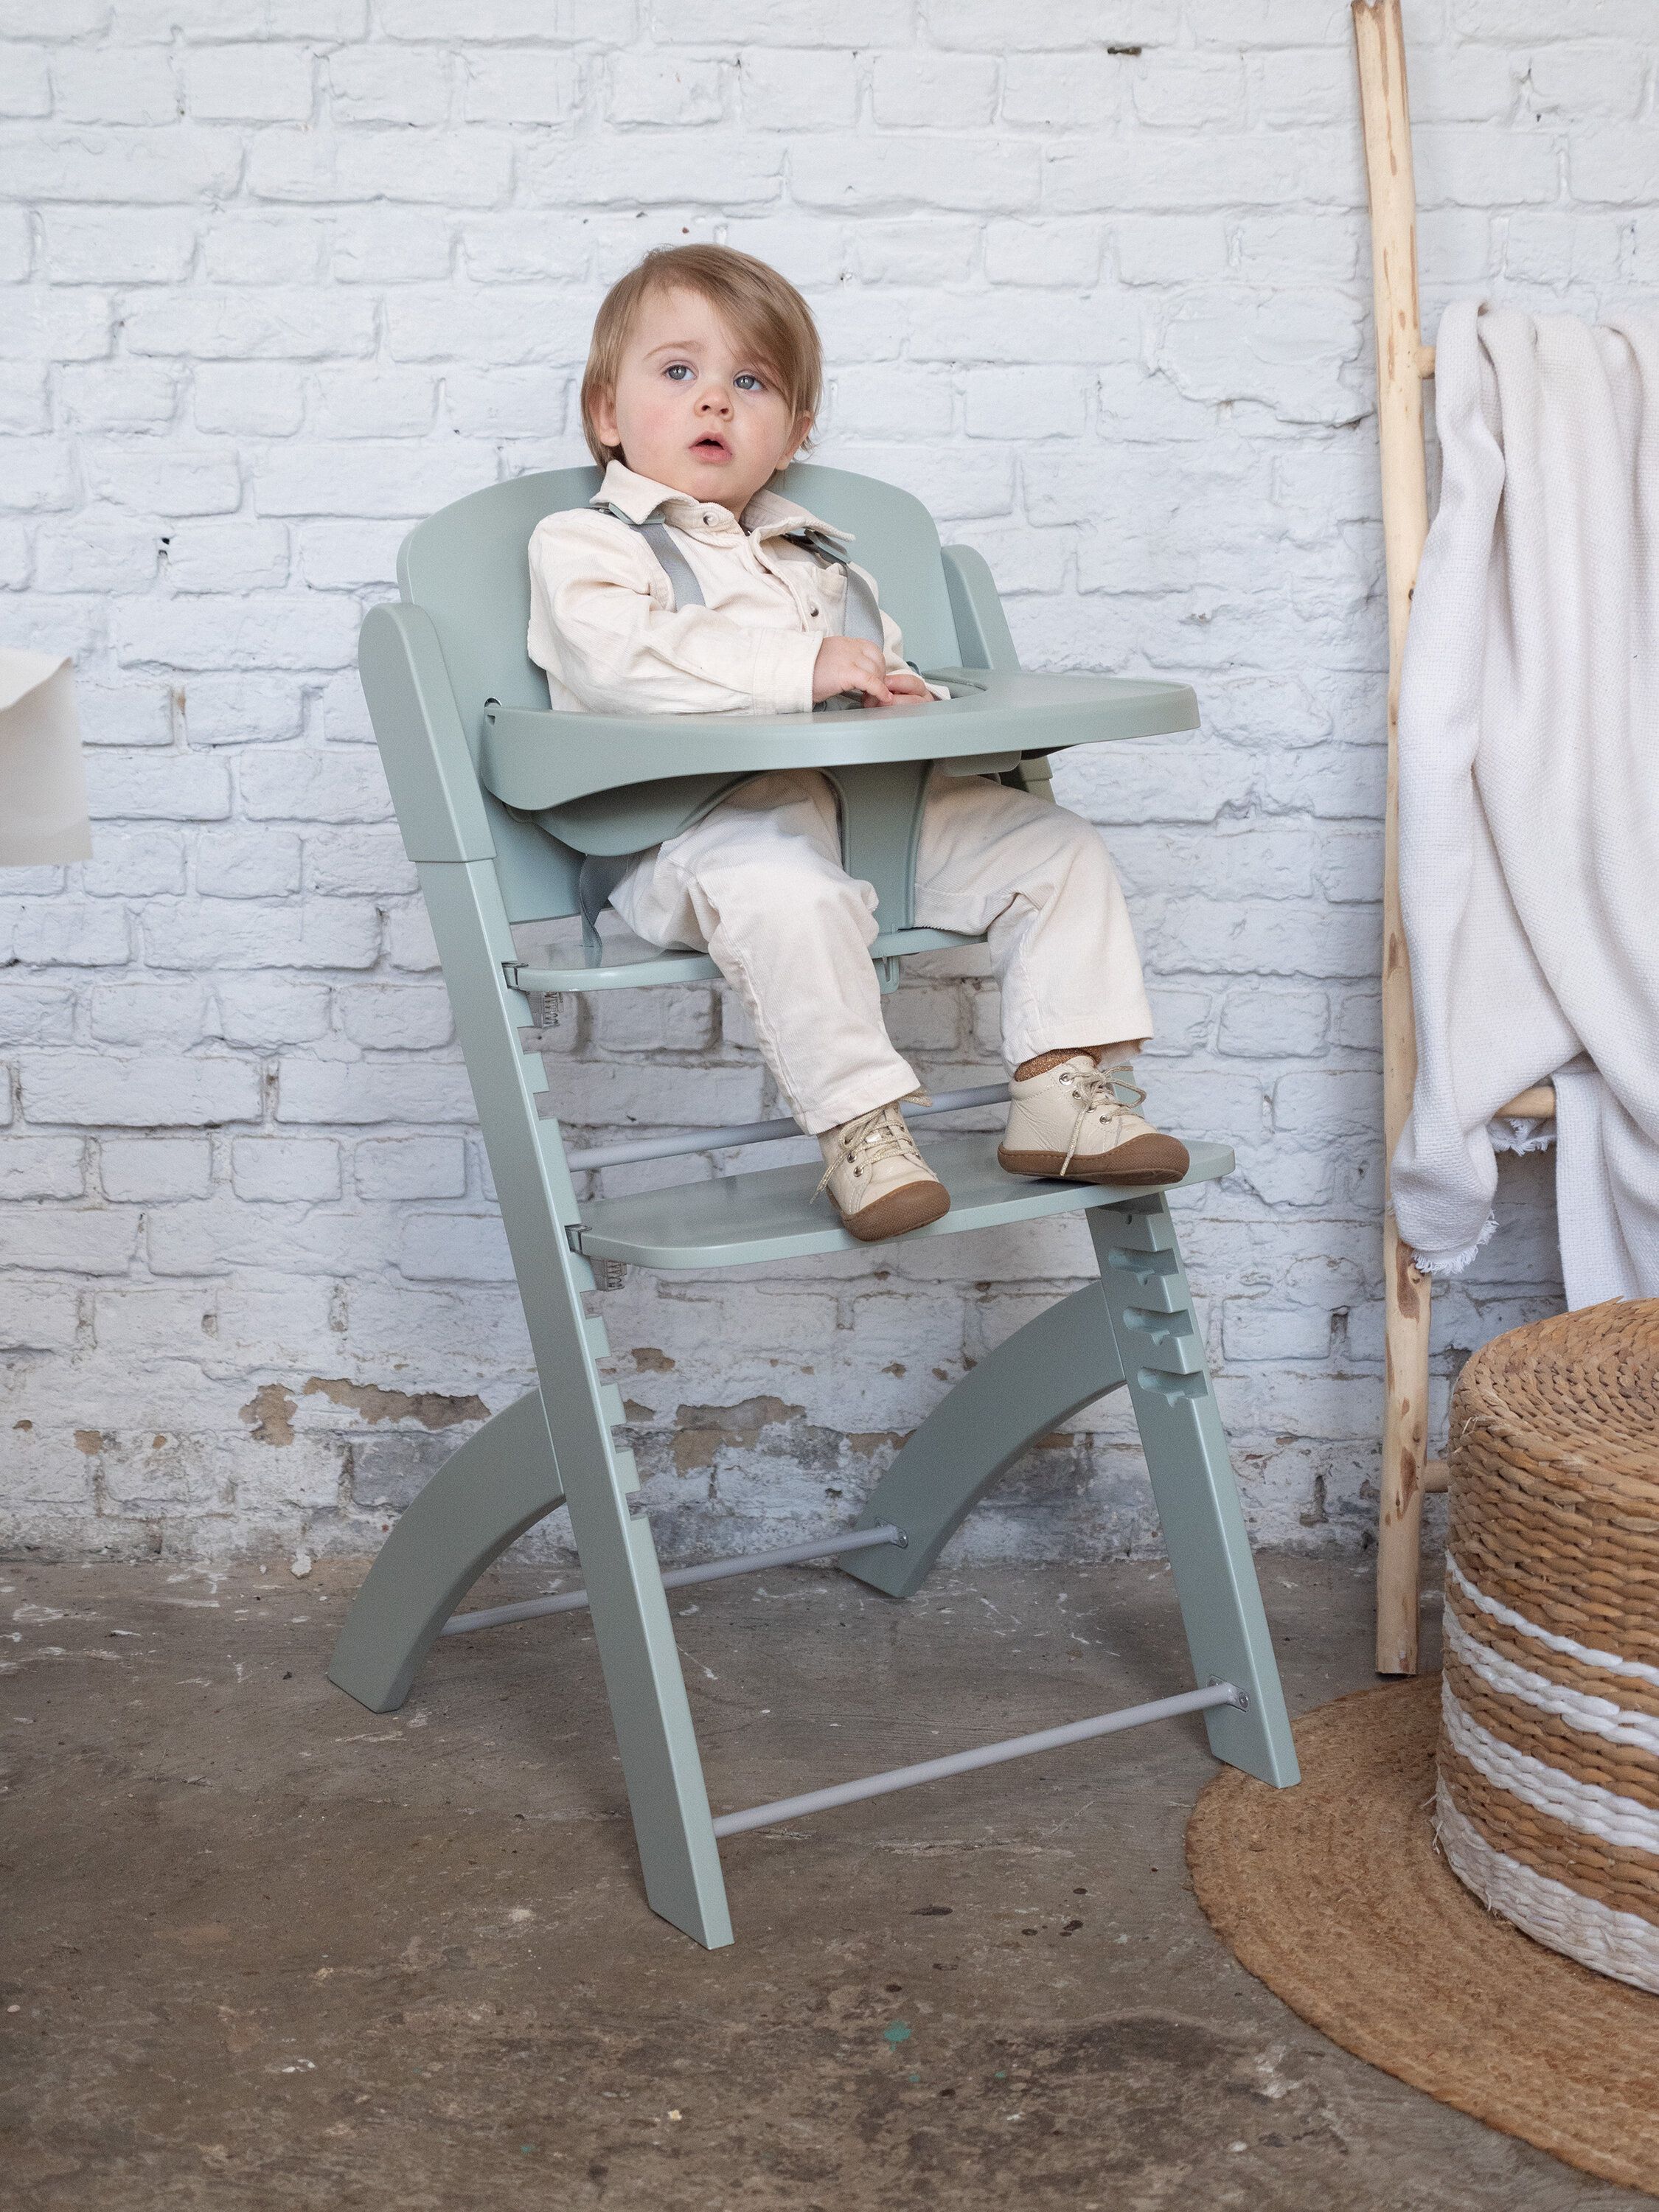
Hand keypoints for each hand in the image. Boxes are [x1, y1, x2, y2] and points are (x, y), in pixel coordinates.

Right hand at [811, 637, 933, 705]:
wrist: (789, 672)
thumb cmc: (803, 671)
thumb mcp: (826, 660)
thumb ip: (842, 662)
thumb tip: (852, 676)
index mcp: (844, 643)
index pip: (872, 650)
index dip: (876, 666)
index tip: (873, 680)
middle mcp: (849, 647)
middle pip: (877, 660)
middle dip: (879, 677)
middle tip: (872, 692)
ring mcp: (849, 658)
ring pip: (876, 671)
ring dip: (878, 686)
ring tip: (870, 699)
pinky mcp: (847, 672)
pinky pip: (871, 681)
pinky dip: (880, 690)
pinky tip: (882, 698)